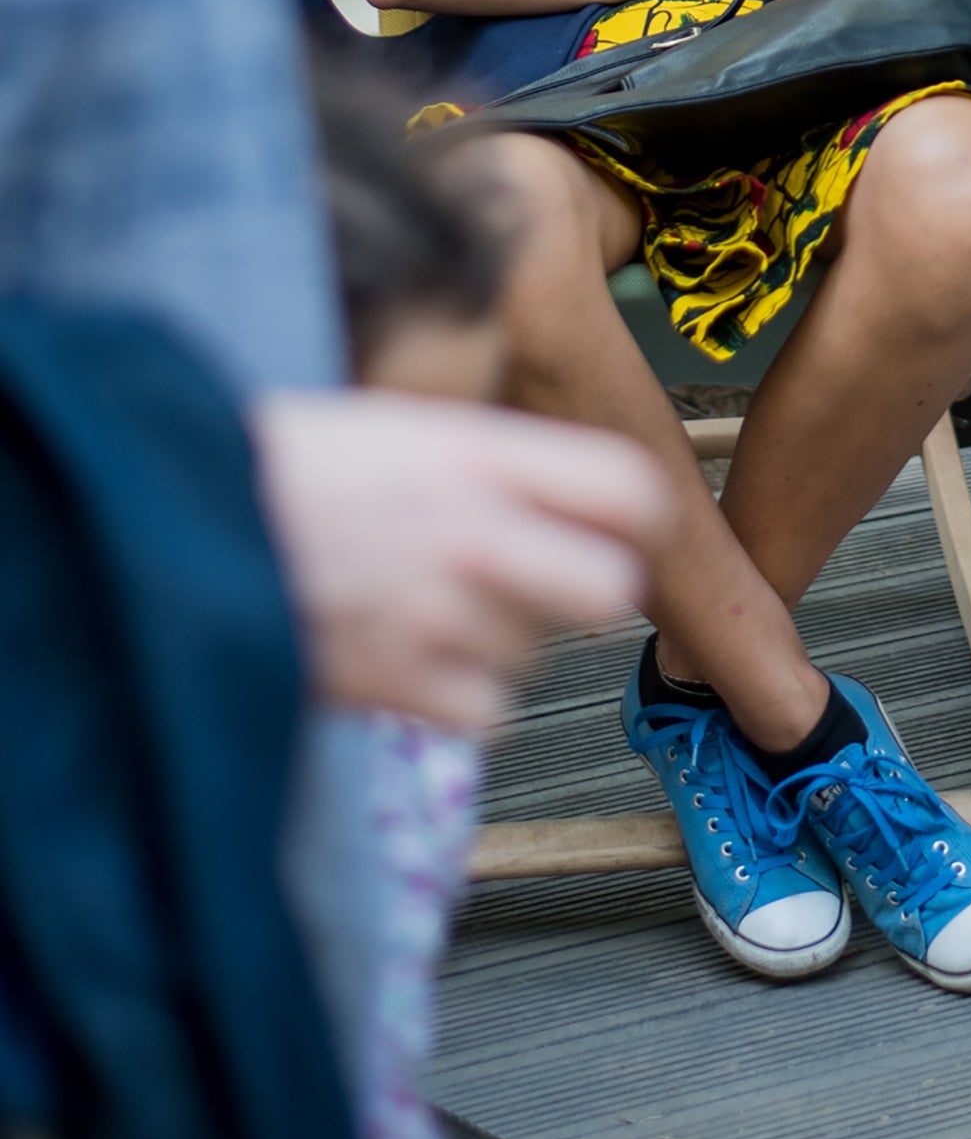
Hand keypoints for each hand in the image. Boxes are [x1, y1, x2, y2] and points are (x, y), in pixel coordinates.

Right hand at [253, 392, 667, 731]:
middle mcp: (476, 534)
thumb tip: (562, 493)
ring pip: (541, 654)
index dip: (635, 518)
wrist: (166, 526)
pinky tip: (415, 661)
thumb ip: (490, 460)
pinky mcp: (398, 687)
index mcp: (480, 456)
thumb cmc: (276, 467)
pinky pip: (490, 712)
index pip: (629, 490)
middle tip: (550, 584)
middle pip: (614, 588)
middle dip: (590, 592)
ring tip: (432, 610)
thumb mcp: (399, 426)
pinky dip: (461, 701)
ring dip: (503, 643)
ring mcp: (439, 616)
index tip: (618, 530)